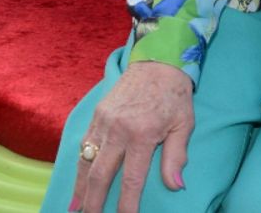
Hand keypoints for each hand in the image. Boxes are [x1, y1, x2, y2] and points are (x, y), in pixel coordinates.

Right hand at [72, 60, 193, 212]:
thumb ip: (177, 156)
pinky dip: (78, 165)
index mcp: (143, 134)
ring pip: (86, 161)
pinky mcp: (96, 115)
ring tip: (75, 207)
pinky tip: (77, 181)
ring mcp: (104, 122)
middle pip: (100, 174)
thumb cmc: (174, 96)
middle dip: (94, 201)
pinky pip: (84, 144)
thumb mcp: (184, 124)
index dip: (127, 203)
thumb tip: (176, 186)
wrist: (157, 62)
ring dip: (80, 187)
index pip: (132, 178)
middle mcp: (118, 129)